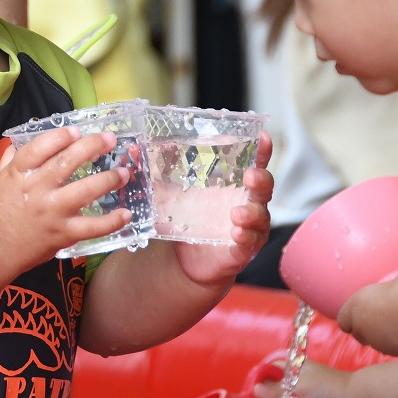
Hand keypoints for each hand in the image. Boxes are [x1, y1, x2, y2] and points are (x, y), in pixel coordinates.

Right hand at [0, 127, 132, 275]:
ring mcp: (51, 211)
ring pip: (85, 190)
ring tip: (123, 173)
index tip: (76, 131)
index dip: (60, 136)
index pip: (41, 147)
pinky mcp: (61, 234)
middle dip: (92, 147)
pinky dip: (112, 221)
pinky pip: (92, 227)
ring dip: (108, 179)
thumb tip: (19, 145)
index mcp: (18, 173)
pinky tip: (126, 214)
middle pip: (67, 162)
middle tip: (110, 139)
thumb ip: (10, 162)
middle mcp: (36, 189)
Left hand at [171, 130, 273, 285]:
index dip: (262, 151)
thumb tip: (133, 151)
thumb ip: (159, 175)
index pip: (254, 164)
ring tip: (236, 213)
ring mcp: (248, 229)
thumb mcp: (174, 197)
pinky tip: (236, 233)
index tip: (264, 136)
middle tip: (250, 175)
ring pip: (259, 218)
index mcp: (235, 187)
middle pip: (263, 189)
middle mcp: (248, 205)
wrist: (188, 261)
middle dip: (260, 180)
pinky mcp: (241, 251)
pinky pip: (248, 243)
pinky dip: (244, 238)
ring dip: (251, 213)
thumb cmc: (190, 222)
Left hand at [337, 256, 397, 356]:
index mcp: (355, 306)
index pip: (344, 320)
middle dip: (367, 328)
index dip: (352, 317)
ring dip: (386, 336)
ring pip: (379, 343)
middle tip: (382, 319)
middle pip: (359, 334)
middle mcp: (363, 328)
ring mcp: (380, 343)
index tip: (362, 311)